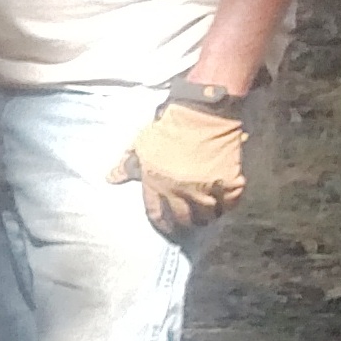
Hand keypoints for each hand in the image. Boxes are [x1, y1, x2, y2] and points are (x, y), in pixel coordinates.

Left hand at [108, 101, 247, 233]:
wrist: (201, 114)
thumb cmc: (168, 127)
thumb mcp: (141, 144)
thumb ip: (127, 164)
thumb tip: (110, 179)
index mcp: (156, 183)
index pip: (155, 213)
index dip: (161, 222)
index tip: (166, 227)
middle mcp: (180, 191)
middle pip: (183, 218)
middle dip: (185, 224)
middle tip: (189, 224)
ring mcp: (205, 188)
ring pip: (207, 216)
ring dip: (206, 217)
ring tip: (207, 216)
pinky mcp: (228, 182)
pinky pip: (230, 203)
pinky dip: (228, 205)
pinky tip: (225, 203)